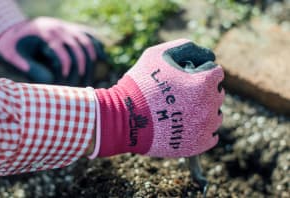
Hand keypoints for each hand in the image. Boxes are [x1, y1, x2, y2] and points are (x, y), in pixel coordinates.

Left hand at [0, 17, 104, 85]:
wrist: (13, 28)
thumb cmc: (11, 45)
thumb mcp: (13, 56)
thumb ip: (29, 67)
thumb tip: (50, 81)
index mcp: (44, 33)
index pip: (60, 50)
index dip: (65, 68)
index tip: (64, 84)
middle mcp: (58, 28)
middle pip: (78, 47)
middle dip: (81, 68)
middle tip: (80, 87)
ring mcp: (66, 27)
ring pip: (87, 41)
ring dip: (91, 61)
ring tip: (90, 80)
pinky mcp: (71, 29)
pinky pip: (89, 35)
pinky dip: (97, 46)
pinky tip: (103, 59)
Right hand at [95, 39, 223, 157]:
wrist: (123, 118)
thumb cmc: (139, 85)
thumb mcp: (156, 55)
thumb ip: (185, 47)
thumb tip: (207, 55)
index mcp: (204, 82)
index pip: (216, 72)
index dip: (198, 72)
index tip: (182, 77)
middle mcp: (210, 105)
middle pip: (217, 94)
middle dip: (202, 91)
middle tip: (178, 95)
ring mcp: (205, 127)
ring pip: (215, 115)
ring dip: (203, 111)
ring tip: (180, 111)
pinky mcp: (198, 145)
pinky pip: (211, 137)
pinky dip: (202, 132)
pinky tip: (185, 127)